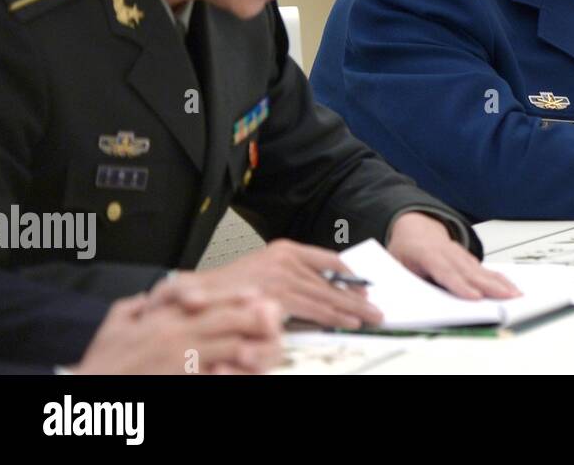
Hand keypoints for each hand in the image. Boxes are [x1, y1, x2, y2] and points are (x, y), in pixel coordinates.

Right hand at [74, 278, 283, 374]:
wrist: (92, 389)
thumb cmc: (100, 361)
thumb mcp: (113, 323)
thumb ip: (134, 305)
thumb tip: (147, 298)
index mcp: (161, 318)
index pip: (206, 299)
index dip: (235, 296)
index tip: (257, 295)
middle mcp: (174, 334)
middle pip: (225, 319)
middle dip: (253, 317)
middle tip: (275, 317)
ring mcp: (180, 360)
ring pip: (227, 346)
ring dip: (251, 344)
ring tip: (270, 343)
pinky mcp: (183, 379)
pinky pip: (216, 374)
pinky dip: (234, 372)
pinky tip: (246, 370)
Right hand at [196, 239, 381, 328]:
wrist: (195, 295)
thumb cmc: (230, 288)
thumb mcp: (265, 270)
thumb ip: (293, 275)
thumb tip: (326, 287)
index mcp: (286, 249)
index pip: (328, 259)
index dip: (350, 275)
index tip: (366, 287)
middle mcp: (286, 259)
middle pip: (331, 281)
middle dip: (357, 298)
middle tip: (378, 310)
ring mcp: (281, 277)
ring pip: (325, 296)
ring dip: (350, 309)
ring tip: (370, 318)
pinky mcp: (276, 297)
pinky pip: (312, 309)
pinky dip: (332, 317)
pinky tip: (347, 323)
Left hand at [387, 212, 519, 300]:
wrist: (416, 226)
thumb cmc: (406, 249)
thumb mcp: (396, 263)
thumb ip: (405, 281)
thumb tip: (410, 302)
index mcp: (426, 253)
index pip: (445, 271)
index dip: (460, 285)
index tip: (475, 297)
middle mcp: (448, 252)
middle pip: (470, 271)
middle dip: (490, 286)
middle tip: (507, 297)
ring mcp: (461, 254)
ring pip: (481, 270)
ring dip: (500, 283)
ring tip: (515, 294)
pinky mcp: (469, 260)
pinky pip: (485, 270)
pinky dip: (499, 279)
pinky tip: (511, 287)